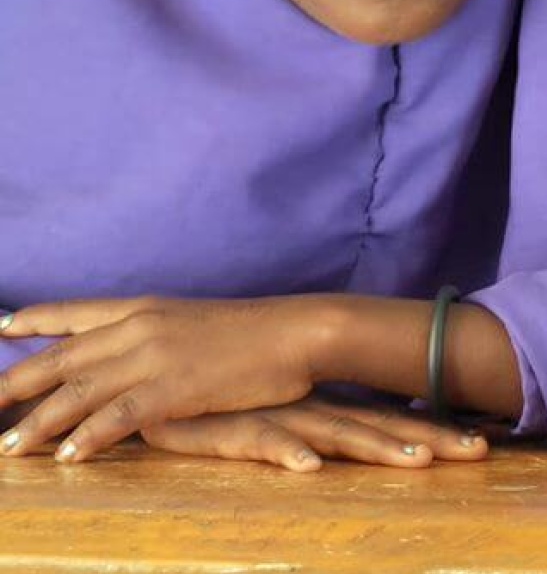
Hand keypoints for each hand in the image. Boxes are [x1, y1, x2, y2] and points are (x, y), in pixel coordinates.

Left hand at [0, 297, 334, 461]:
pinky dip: (87, 437)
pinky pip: (117, 417)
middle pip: (61, 358)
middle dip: (16, 383)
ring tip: (10, 447)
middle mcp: (139, 327)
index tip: (2, 329)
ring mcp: (154, 357)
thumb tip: (134, 351)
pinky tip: (67, 456)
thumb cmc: (258, 332)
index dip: (34, 321)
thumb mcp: (197, 321)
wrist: (299, 331)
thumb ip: (159, 334)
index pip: (75, 313)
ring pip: (78, 392)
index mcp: (145, 308)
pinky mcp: (174, 387)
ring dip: (39, 423)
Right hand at [140, 395, 490, 470]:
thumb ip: (312, 427)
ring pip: (335, 432)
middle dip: (431, 440)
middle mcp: (309, 409)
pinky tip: (309, 466)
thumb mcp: (271, 414)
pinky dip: (286, 451)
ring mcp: (273, 414)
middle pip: (379, 427)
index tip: (488, 443)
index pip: (389, 421)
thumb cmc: (216, 400)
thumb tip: (350, 444)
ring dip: (376, 448)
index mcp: (323, 408)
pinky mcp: (228, 424)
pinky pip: (261, 439)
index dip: (435, 432)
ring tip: (419, 462)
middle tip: (482, 450)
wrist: (155, 374)